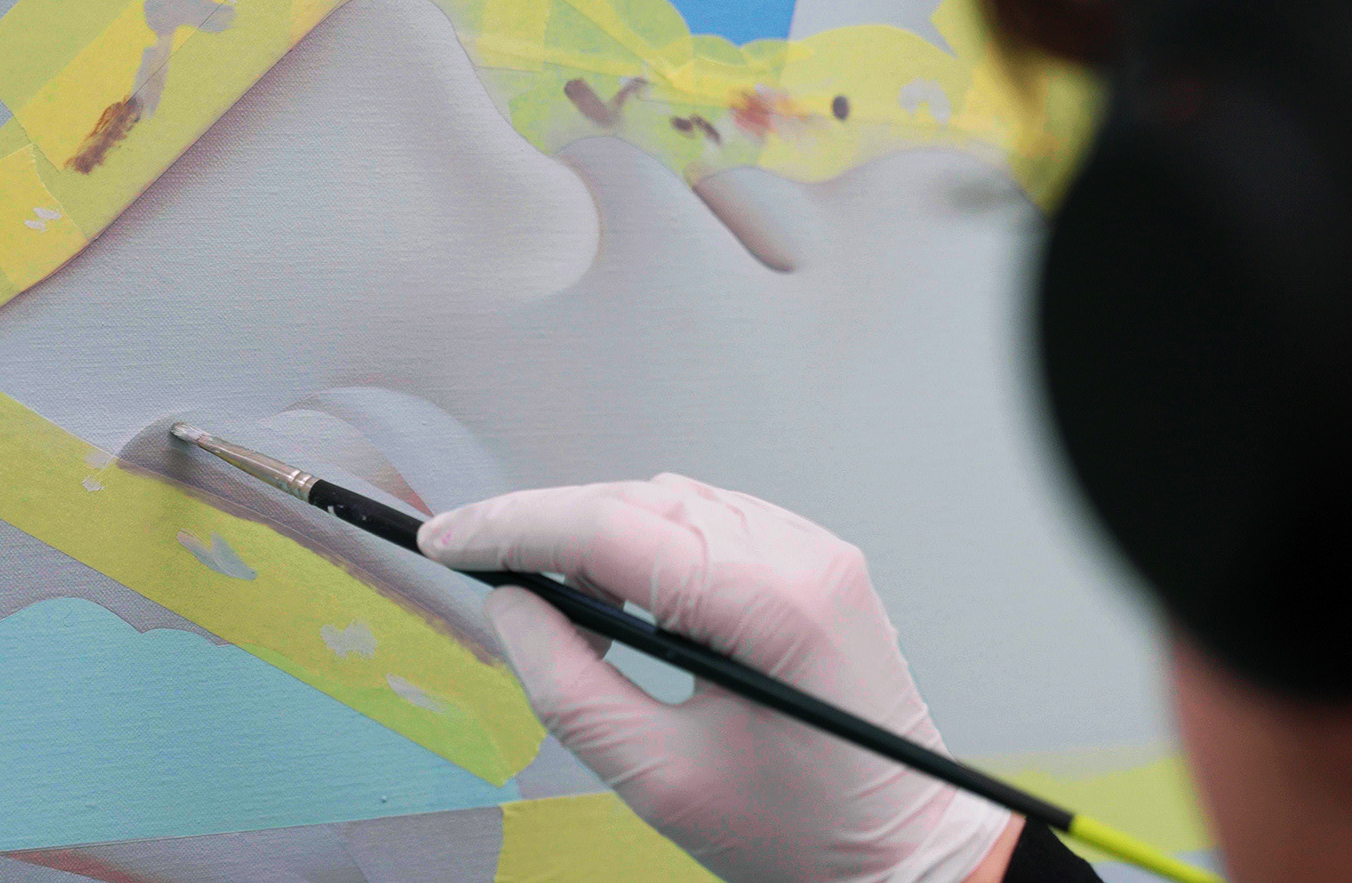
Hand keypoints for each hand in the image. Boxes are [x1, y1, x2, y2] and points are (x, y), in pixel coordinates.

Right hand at [419, 474, 1016, 882]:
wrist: (905, 849)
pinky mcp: (818, 562)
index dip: (513, 528)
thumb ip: (568, 686)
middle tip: (472, 558)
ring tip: (541, 583)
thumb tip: (511, 608)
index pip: (609, 530)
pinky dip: (653, 539)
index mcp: (768, 605)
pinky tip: (621, 585)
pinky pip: (714, 520)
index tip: (446, 537)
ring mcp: (815, 551)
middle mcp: (799, 556)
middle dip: (546, 524)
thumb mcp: (659, 777)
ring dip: (597, 530)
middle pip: (635, 503)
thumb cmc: (802, 833)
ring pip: (671, 503)